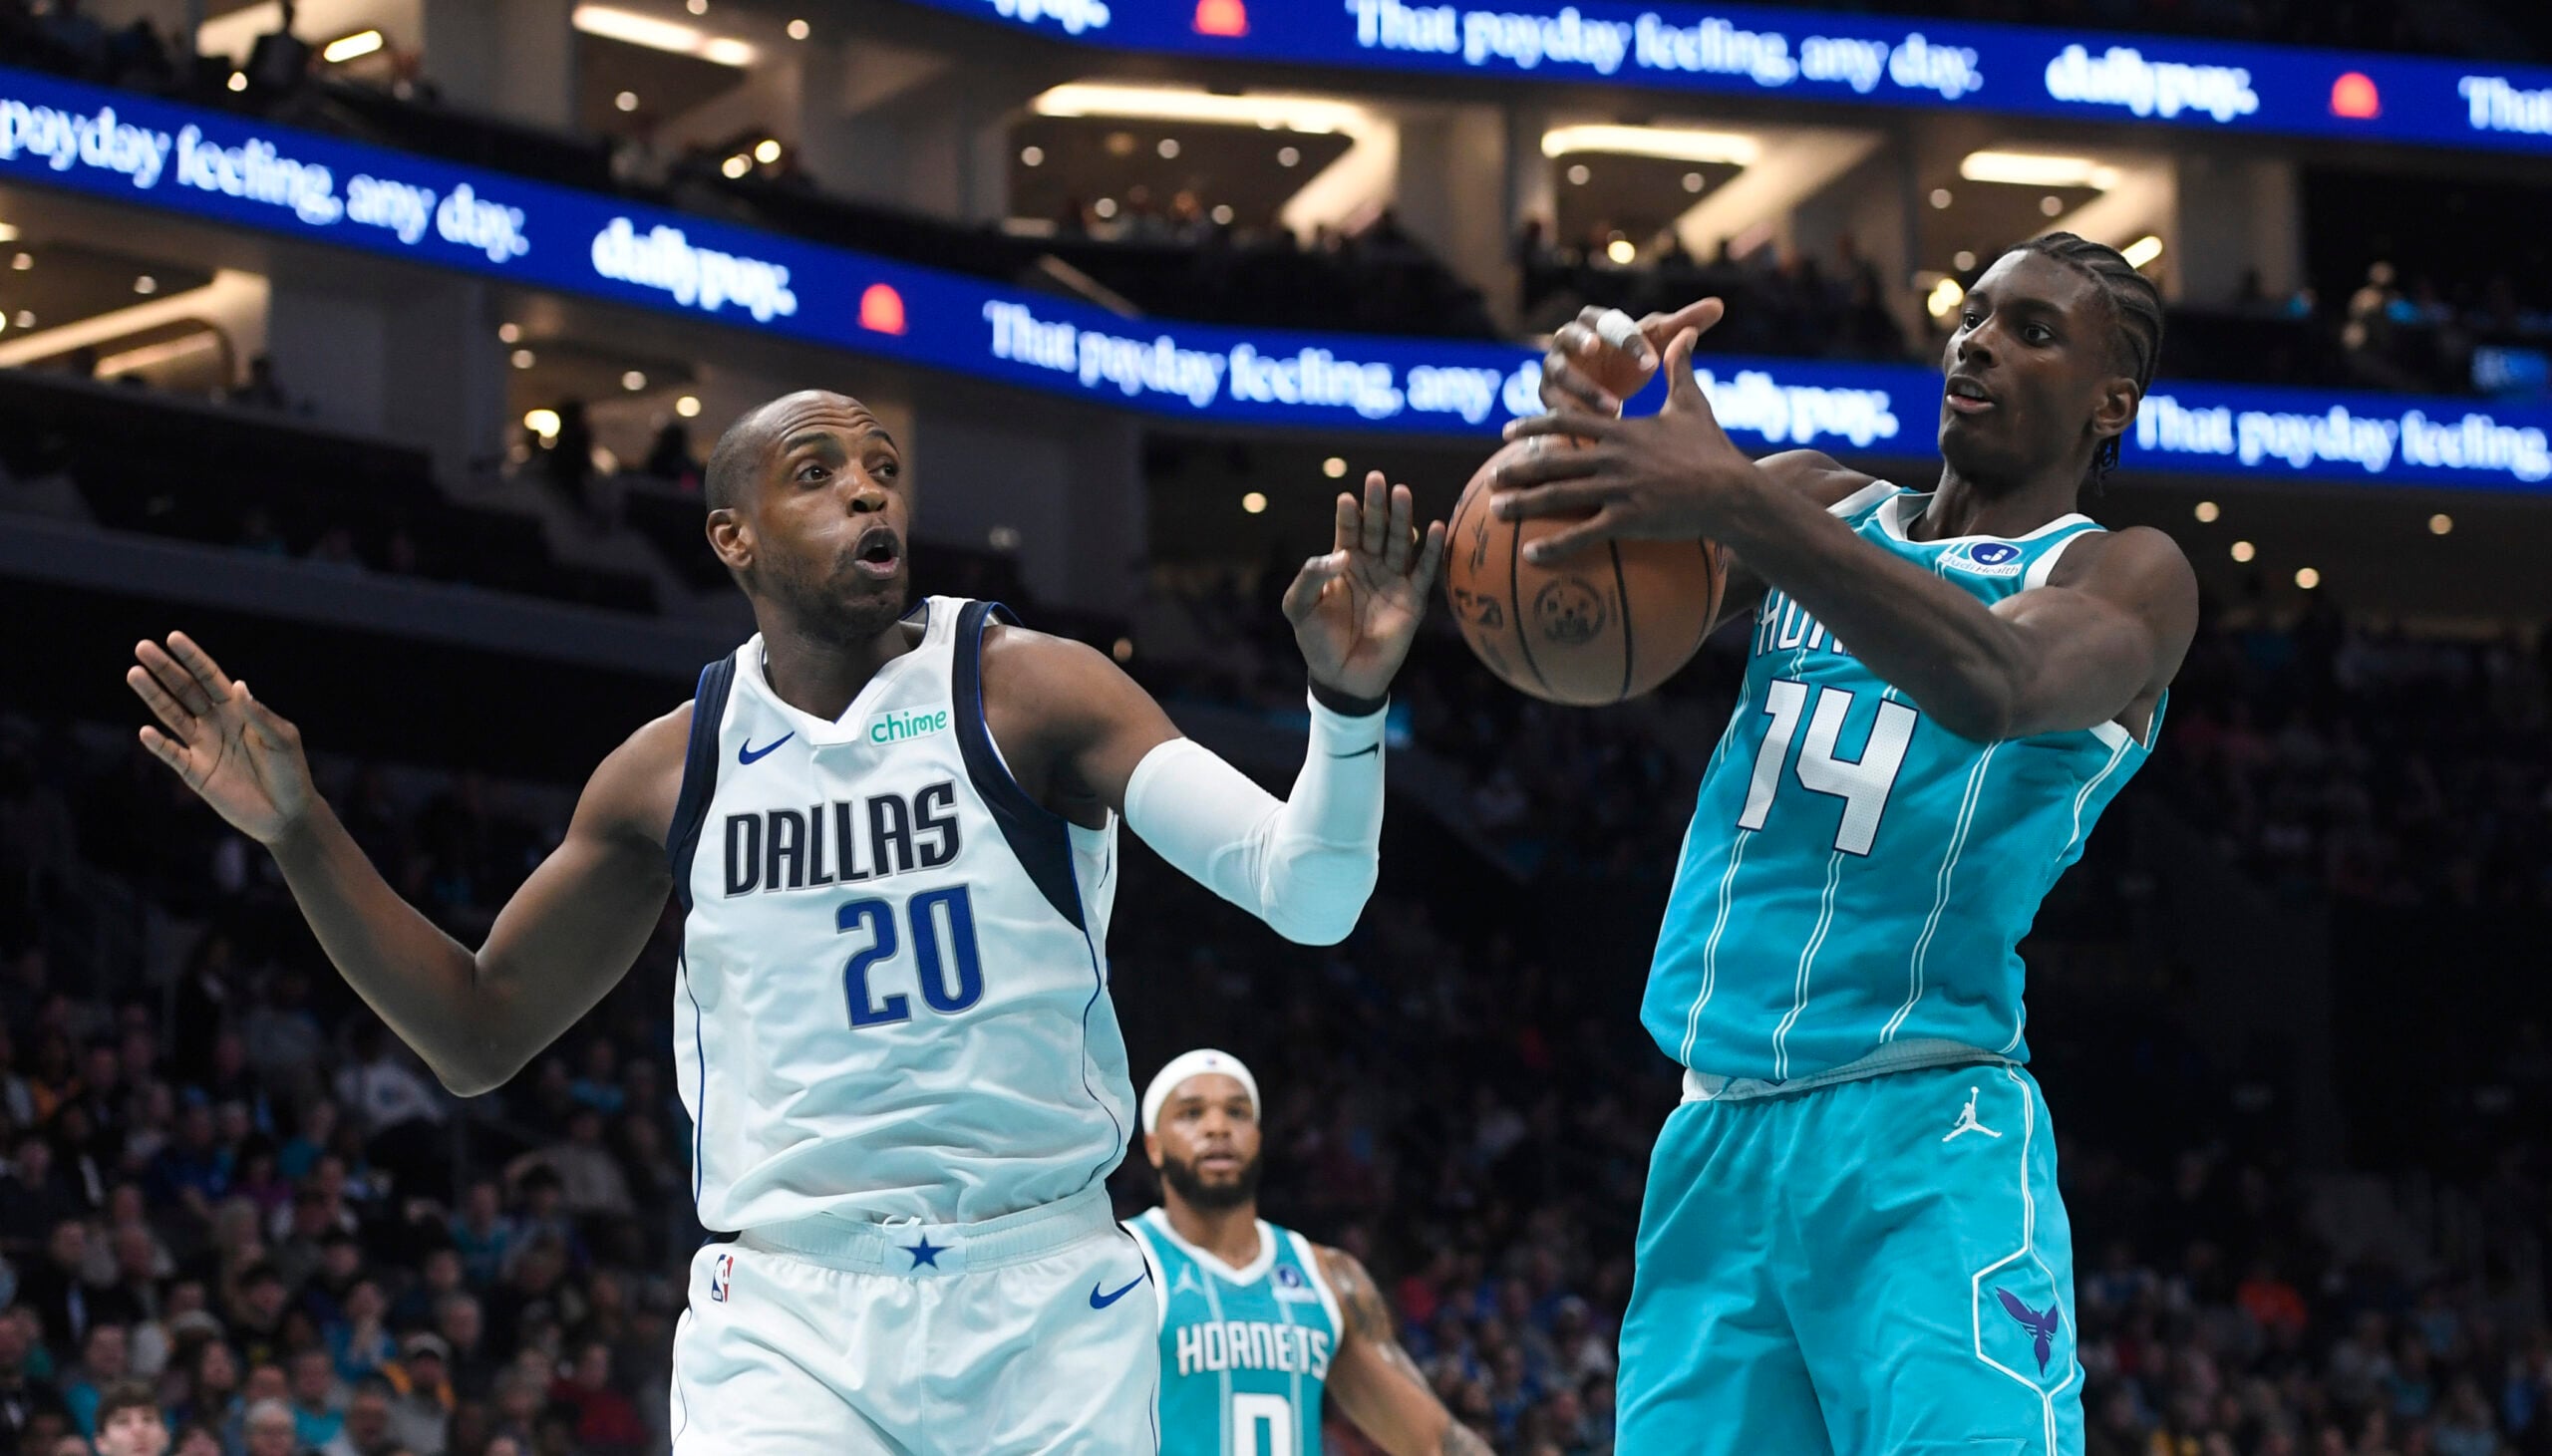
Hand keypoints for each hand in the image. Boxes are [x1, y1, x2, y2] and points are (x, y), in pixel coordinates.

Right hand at [126, 632, 317, 844]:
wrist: (287, 813)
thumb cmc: (291, 772)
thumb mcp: (282, 739)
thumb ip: (260, 715)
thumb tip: (238, 686)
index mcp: (238, 710)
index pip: (210, 678)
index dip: (192, 658)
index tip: (173, 637)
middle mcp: (216, 723)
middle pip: (185, 691)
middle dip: (164, 669)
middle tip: (142, 647)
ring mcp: (203, 747)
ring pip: (172, 716)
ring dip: (153, 696)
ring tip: (134, 673)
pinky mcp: (195, 773)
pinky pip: (172, 755)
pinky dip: (159, 744)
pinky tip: (147, 731)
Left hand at [1282, 472, 1447, 703]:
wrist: (1341, 677)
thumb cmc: (1316, 641)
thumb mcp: (1298, 607)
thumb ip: (1309, 577)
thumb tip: (1341, 556)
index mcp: (1343, 563)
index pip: (1348, 530)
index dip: (1348, 514)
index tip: (1347, 498)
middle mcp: (1371, 566)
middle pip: (1376, 529)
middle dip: (1376, 505)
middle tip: (1377, 479)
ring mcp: (1393, 581)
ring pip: (1400, 543)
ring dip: (1402, 518)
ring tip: (1401, 492)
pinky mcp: (1413, 600)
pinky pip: (1425, 570)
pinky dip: (1432, 550)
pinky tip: (1435, 527)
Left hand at [1493, 326, 1753, 565]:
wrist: (1731, 490)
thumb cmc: (1713, 449)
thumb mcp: (1692, 404)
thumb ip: (1680, 370)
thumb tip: (1685, 334)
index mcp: (1621, 431)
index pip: (1567, 422)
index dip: (1535, 425)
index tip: (1509, 430)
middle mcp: (1612, 457)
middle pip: (1552, 461)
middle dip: (1517, 469)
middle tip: (1491, 477)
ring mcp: (1618, 489)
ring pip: (1559, 496)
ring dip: (1524, 504)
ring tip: (1497, 511)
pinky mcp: (1628, 519)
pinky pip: (1583, 535)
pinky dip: (1555, 546)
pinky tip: (1530, 555)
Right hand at [1538, 298, 1725, 415]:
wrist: (1602, 392)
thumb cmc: (1631, 360)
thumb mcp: (1656, 344)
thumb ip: (1684, 325)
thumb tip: (1719, 305)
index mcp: (1597, 322)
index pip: (1608, 321)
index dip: (1627, 339)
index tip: (1652, 363)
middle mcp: (1569, 340)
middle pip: (1570, 335)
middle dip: (1583, 344)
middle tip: (1597, 352)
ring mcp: (1554, 368)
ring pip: (1560, 375)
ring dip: (1584, 390)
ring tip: (1615, 409)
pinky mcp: (1546, 396)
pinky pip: (1552, 406)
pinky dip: (1570, 419)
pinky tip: (1594, 435)